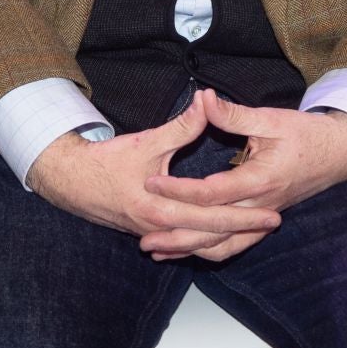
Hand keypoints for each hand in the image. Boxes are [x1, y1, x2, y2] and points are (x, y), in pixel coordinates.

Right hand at [25, 92, 280, 259]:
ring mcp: (154, 235)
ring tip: (255, 232)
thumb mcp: (147, 141)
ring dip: (228, 240)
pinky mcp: (150, 234)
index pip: (212, 216)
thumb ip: (182, 126)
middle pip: (211, 236)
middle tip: (274, 222)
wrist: (71, 181)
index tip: (271, 210)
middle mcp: (159, 228)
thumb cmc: (108, 161)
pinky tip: (222, 239)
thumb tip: (208, 101)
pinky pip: (184, 244)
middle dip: (244, 230)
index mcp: (160, 208)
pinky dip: (205, 243)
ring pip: (198, 246)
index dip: (244, 214)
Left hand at [139, 92, 346, 260]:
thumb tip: (204, 98)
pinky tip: (190, 251)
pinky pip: (236, 245)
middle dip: (176, 234)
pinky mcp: (264, 222)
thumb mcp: (270, 118)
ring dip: (189, 250)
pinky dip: (211, 251)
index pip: (211, 193)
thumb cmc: (305, 135)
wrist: (338, 154)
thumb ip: (233, 114)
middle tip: (144, 236)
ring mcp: (263, 218)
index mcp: (260, 180)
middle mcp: (260, 206)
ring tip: (158, 251)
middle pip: (212, 229)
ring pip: (223, 245)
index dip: (179, 190)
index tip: (151, 183)